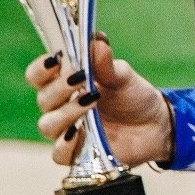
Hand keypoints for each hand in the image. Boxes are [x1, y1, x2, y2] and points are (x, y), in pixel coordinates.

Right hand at [27, 36, 172, 168]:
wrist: (156, 125)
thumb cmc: (134, 97)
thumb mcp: (123, 77)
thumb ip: (107, 64)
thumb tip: (97, 41)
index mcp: (66, 85)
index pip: (38, 76)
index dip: (41, 68)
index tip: (56, 59)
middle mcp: (61, 108)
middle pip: (43, 99)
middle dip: (59, 88)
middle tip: (81, 79)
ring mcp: (67, 132)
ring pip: (48, 125)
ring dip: (66, 112)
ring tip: (90, 101)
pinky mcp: (77, 154)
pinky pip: (59, 153)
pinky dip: (66, 143)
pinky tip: (79, 132)